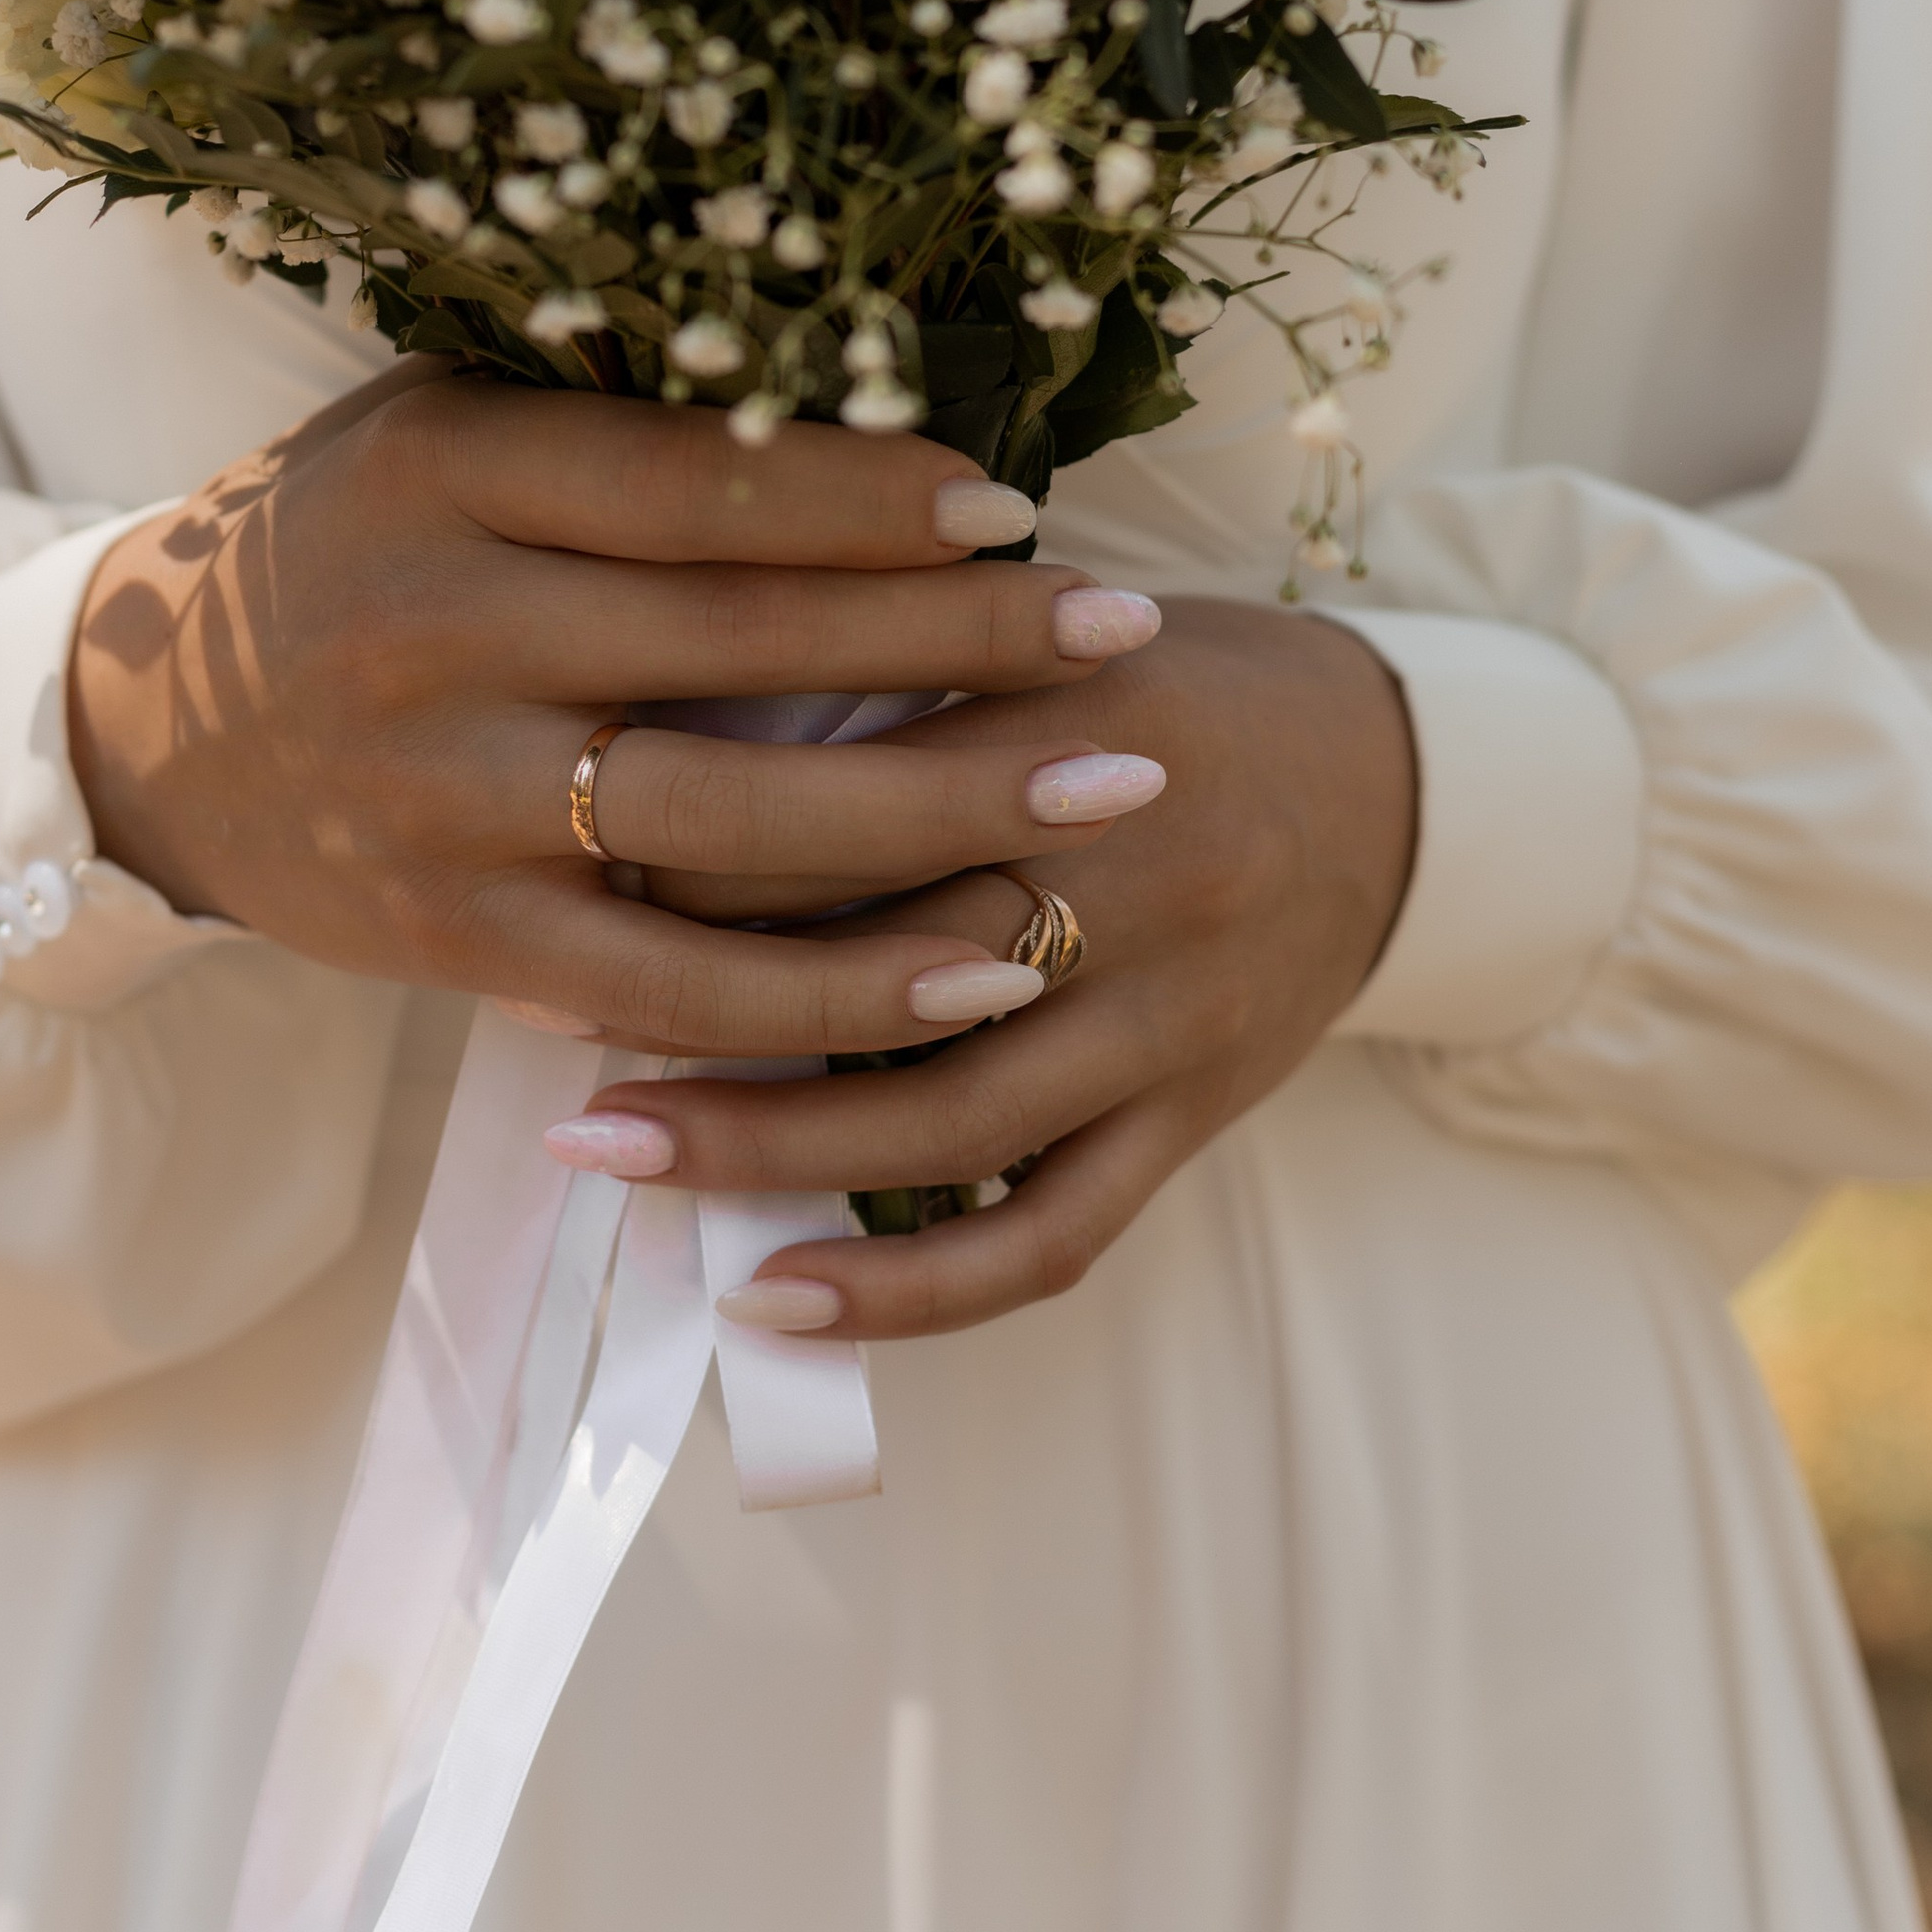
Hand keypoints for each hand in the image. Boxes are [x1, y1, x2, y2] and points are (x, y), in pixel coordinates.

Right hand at [66, 365, 1169, 1059]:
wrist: (141, 733)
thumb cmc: (350, 548)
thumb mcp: (441, 434)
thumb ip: (618, 430)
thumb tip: (876, 422)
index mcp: (443, 470)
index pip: (696, 479)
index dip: (871, 497)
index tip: (1017, 509)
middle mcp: (432, 630)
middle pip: (740, 642)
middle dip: (958, 645)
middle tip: (1127, 635)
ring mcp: (439, 798)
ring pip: (728, 823)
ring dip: (937, 816)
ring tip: (1108, 794)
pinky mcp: (452, 938)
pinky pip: (670, 983)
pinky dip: (831, 995)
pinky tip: (978, 976)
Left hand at [550, 599, 1417, 1332]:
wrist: (1398, 780)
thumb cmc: (1158, 691)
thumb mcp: (1040, 632)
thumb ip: (885, 662)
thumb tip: (652, 718)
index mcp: (1077, 721)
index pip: (854, 786)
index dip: (695, 824)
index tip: (561, 839)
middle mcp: (1134, 871)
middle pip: (889, 950)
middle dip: (698, 986)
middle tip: (532, 1000)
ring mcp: (1172, 1012)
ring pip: (947, 1114)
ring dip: (763, 1149)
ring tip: (606, 1153)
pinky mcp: (1195, 1118)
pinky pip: (1046, 1235)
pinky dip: (906, 1291)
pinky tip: (769, 1300)